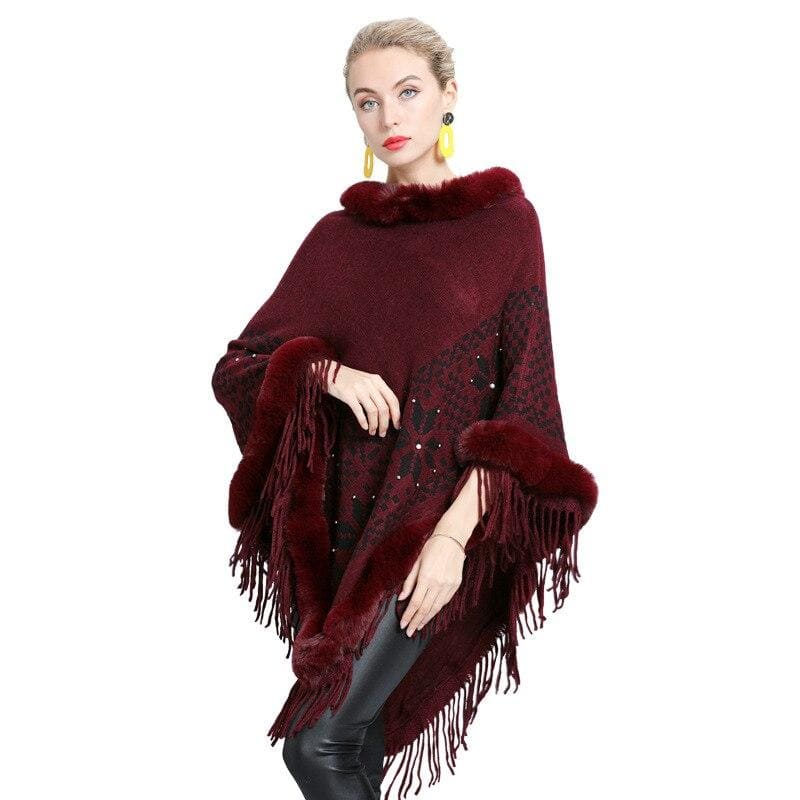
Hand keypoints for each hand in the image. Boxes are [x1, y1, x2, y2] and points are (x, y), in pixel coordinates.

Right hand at [311, 360, 400, 436]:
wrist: (329, 372)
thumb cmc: (349, 379)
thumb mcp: (367, 381)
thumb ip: (377, 392)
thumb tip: (389, 412)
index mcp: (377, 380)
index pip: (392, 399)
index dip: (397, 414)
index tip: (397, 425)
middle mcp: (370, 383)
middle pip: (384, 407)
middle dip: (385, 423)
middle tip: (383, 433)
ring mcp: (359, 388)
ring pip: (373, 411)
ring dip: (375, 425)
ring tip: (373, 432)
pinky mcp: (347, 394)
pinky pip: (359, 411)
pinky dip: (363, 421)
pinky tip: (365, 427)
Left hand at [397, 520, 466, 635]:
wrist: (452, 539)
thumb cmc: (431, 548)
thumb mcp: (416, 562)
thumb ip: (409, 581)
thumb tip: (402, 598)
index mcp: (426, 577)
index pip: (415, 603)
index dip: (408, 616)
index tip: (403, 624)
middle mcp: (438, 583)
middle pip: (425, 609)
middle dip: (416, 622)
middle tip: (409, 632)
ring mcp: (448, 585)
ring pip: (436, 608)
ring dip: (426, 619)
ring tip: (418, 627)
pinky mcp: (456, 585)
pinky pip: (445, 601)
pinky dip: (437, 610)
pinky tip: (430, 614)